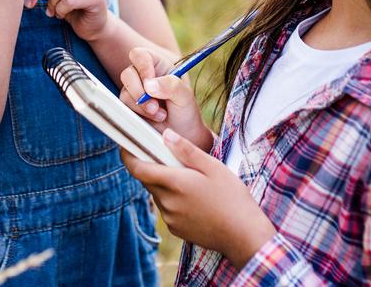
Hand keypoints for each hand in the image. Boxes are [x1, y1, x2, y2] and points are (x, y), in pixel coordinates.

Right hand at [118, 48, 210, 149]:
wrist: (182, 134)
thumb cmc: (185, 111)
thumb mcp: (185, 97)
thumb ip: (171, 86)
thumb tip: (149, 85)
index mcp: (157, 65)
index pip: (140, 55)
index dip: (142, 67)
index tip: (150, 84)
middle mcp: (143, 76)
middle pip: (127, 74)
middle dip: (139, 92)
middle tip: (155, 106)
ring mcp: (134, 91)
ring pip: (124, 92)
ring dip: (141, 106)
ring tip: (160, 115)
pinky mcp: (129, 106)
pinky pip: (123, 107)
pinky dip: (139, 114)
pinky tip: (154, 118)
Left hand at [122, 129, 276, 268]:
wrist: (243, 235)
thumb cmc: (232, 197)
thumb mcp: (213, 167)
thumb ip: (186, 150)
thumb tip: (165, 134)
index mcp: (173, 183)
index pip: (137, 168)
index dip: (128, 155)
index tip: (127, 144)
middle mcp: (167, 202)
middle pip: (148, 180)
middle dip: (154, 167)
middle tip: (171, 157)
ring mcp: (170, 218)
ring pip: (158, 194)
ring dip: (166, 184)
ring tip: (191, 180)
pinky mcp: (176, 229)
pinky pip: (167, 209)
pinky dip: (174, 200)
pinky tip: (195, 199)